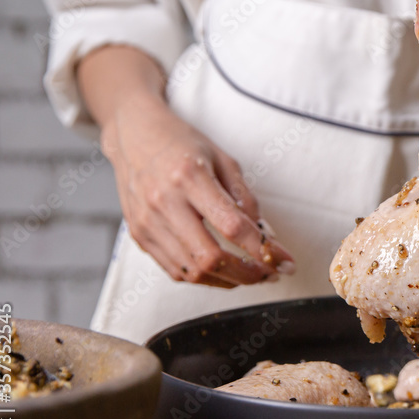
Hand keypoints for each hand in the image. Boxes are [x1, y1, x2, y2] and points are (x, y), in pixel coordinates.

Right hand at [101, 95, 293, 287]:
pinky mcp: (139, 236)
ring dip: (229, 280)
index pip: (232, 225)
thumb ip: (245, 198)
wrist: (133, 137)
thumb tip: (266, 236)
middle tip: (270, 274)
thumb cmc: (181, 144)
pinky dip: (205, 277)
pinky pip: (176, 270)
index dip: (263, 249)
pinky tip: (223, 271)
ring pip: (193, 271)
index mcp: (189, 176)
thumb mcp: (223, 159)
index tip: (285, 262)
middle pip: (211, 257)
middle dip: (248, 274)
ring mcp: (148, 223)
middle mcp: (165, 202)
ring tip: (251, 274)